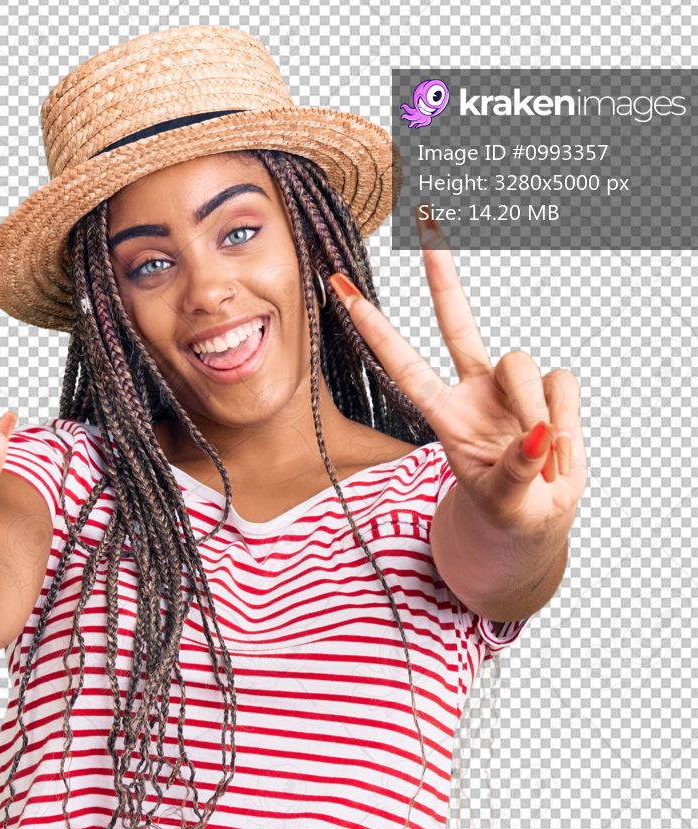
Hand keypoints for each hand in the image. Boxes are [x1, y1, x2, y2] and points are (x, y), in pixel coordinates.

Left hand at [330, 208, 586, 536]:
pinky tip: (559, 451)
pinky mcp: (550, 390)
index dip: (378, 333)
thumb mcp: (504, 500)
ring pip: (522, 363)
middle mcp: (475, 391)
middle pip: (458, 325)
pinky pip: (562, 384)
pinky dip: (566, 422)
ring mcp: (512, 388)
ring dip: (536, 411)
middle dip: (444, 278)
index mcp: (446, 417)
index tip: (346, 296)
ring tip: (543, 459)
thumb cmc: (508, 510)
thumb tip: (537, 434)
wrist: (539, 518)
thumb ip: (517, 469)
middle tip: (426, 226)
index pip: (406, 368)